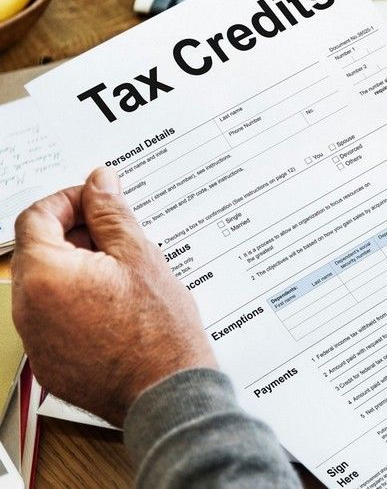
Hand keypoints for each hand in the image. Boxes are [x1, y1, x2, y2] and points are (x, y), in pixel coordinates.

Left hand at [12, 167, 216, 425]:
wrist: (166, 394)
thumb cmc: (159, 331)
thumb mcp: (141, 257)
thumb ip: (112, 214)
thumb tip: (99, 183)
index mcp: (46, 275)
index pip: (35, 217)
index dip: (69, 200)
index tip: (98, 201)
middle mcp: (28, 308)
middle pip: (39, 251)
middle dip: (76, 235)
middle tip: (119, 237)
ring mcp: (36, 339)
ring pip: (48, 285)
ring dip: (79, 269)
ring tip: (125, 275)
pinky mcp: (50, 361)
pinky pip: (55, 318)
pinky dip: (79, 303)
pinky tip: (118, 306)